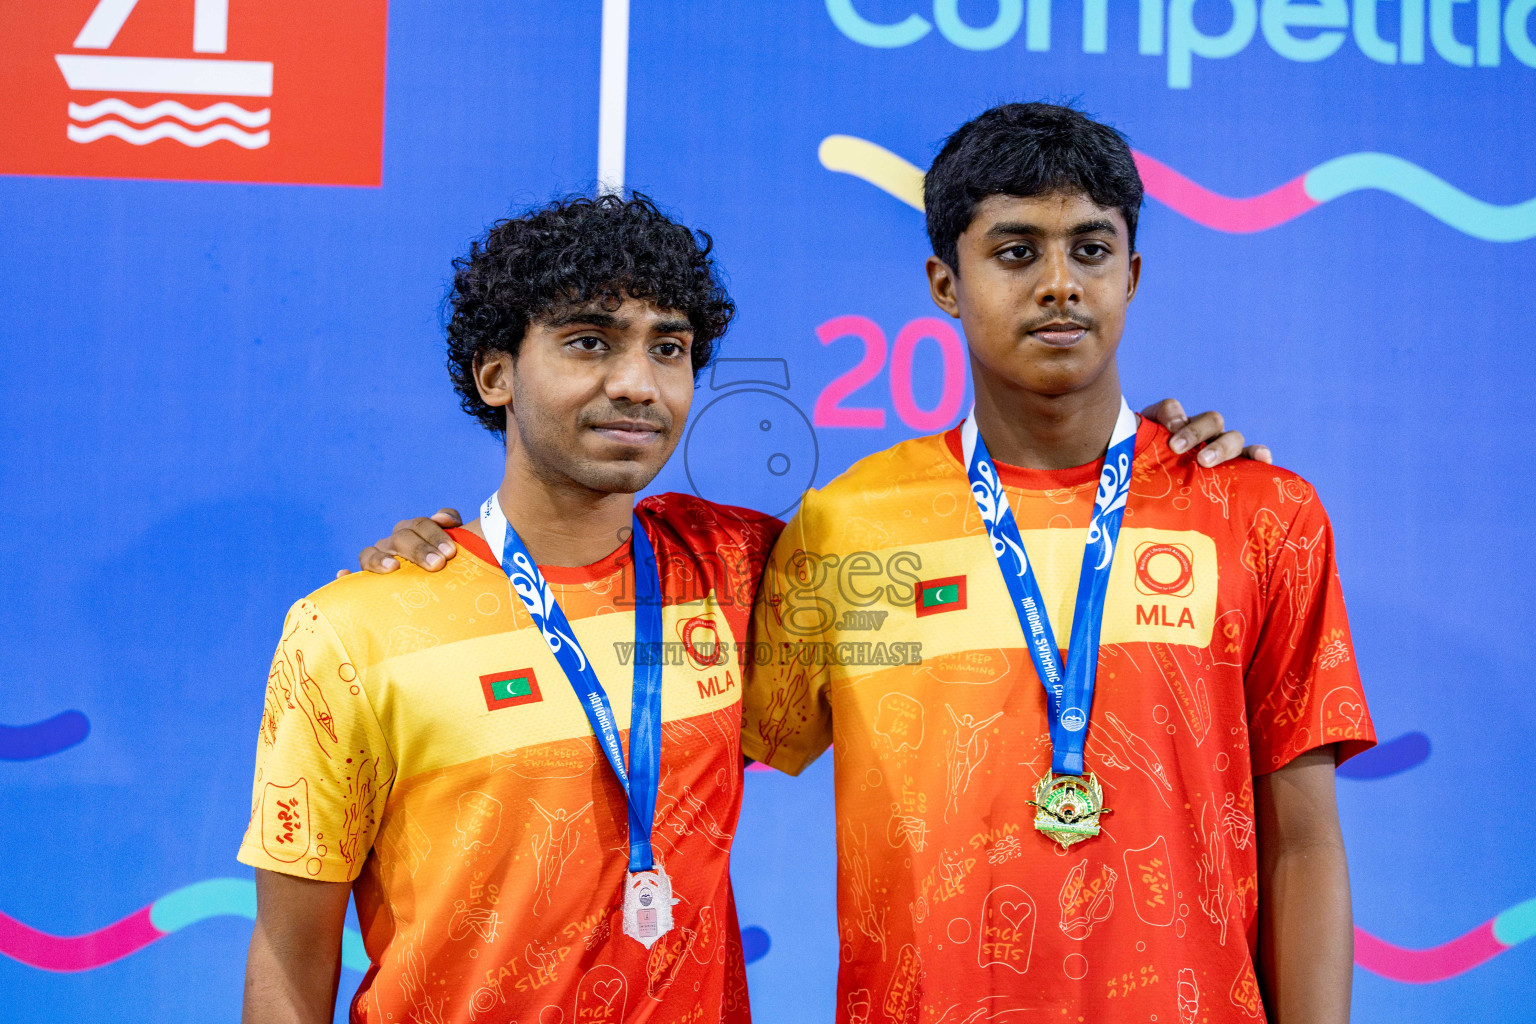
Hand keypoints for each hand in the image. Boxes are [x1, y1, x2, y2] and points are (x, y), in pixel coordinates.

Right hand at [338, 508, 463, 577]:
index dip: (435, 534)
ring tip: (395, 568)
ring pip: (370, 553)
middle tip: (438, 564)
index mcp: (414, 531)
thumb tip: (440, 518)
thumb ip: (451, 524)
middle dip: (419, 549)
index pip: (420, 525)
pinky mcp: (366, 581)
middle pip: (400, 537)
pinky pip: (352, 578)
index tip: (451, 552)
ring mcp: (378, 560)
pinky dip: (346, 576)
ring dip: (381, 559)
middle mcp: (394, 542)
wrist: (440, 587)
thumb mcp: (455, 545)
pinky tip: (343, 574)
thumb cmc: (448, 565)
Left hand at [1141, 399, 1272, 467]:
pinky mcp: (1235, 469)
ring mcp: (1219, 450)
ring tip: (1205, 462)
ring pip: (1232, 437)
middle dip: (1196, 432)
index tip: (1167, 436)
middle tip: (1178, 449)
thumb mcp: (1134, 450)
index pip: (1172, 409)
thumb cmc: (1142, 471)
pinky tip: (1263, 461)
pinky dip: (1259, 455)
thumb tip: (1164, 426)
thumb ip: (1140, 432)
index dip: (1171, 416)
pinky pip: (1252, 458)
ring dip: (1221, 447)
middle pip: (1210, 420)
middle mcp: (1200, 434)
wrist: (1146, 487)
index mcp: (1171, 425)